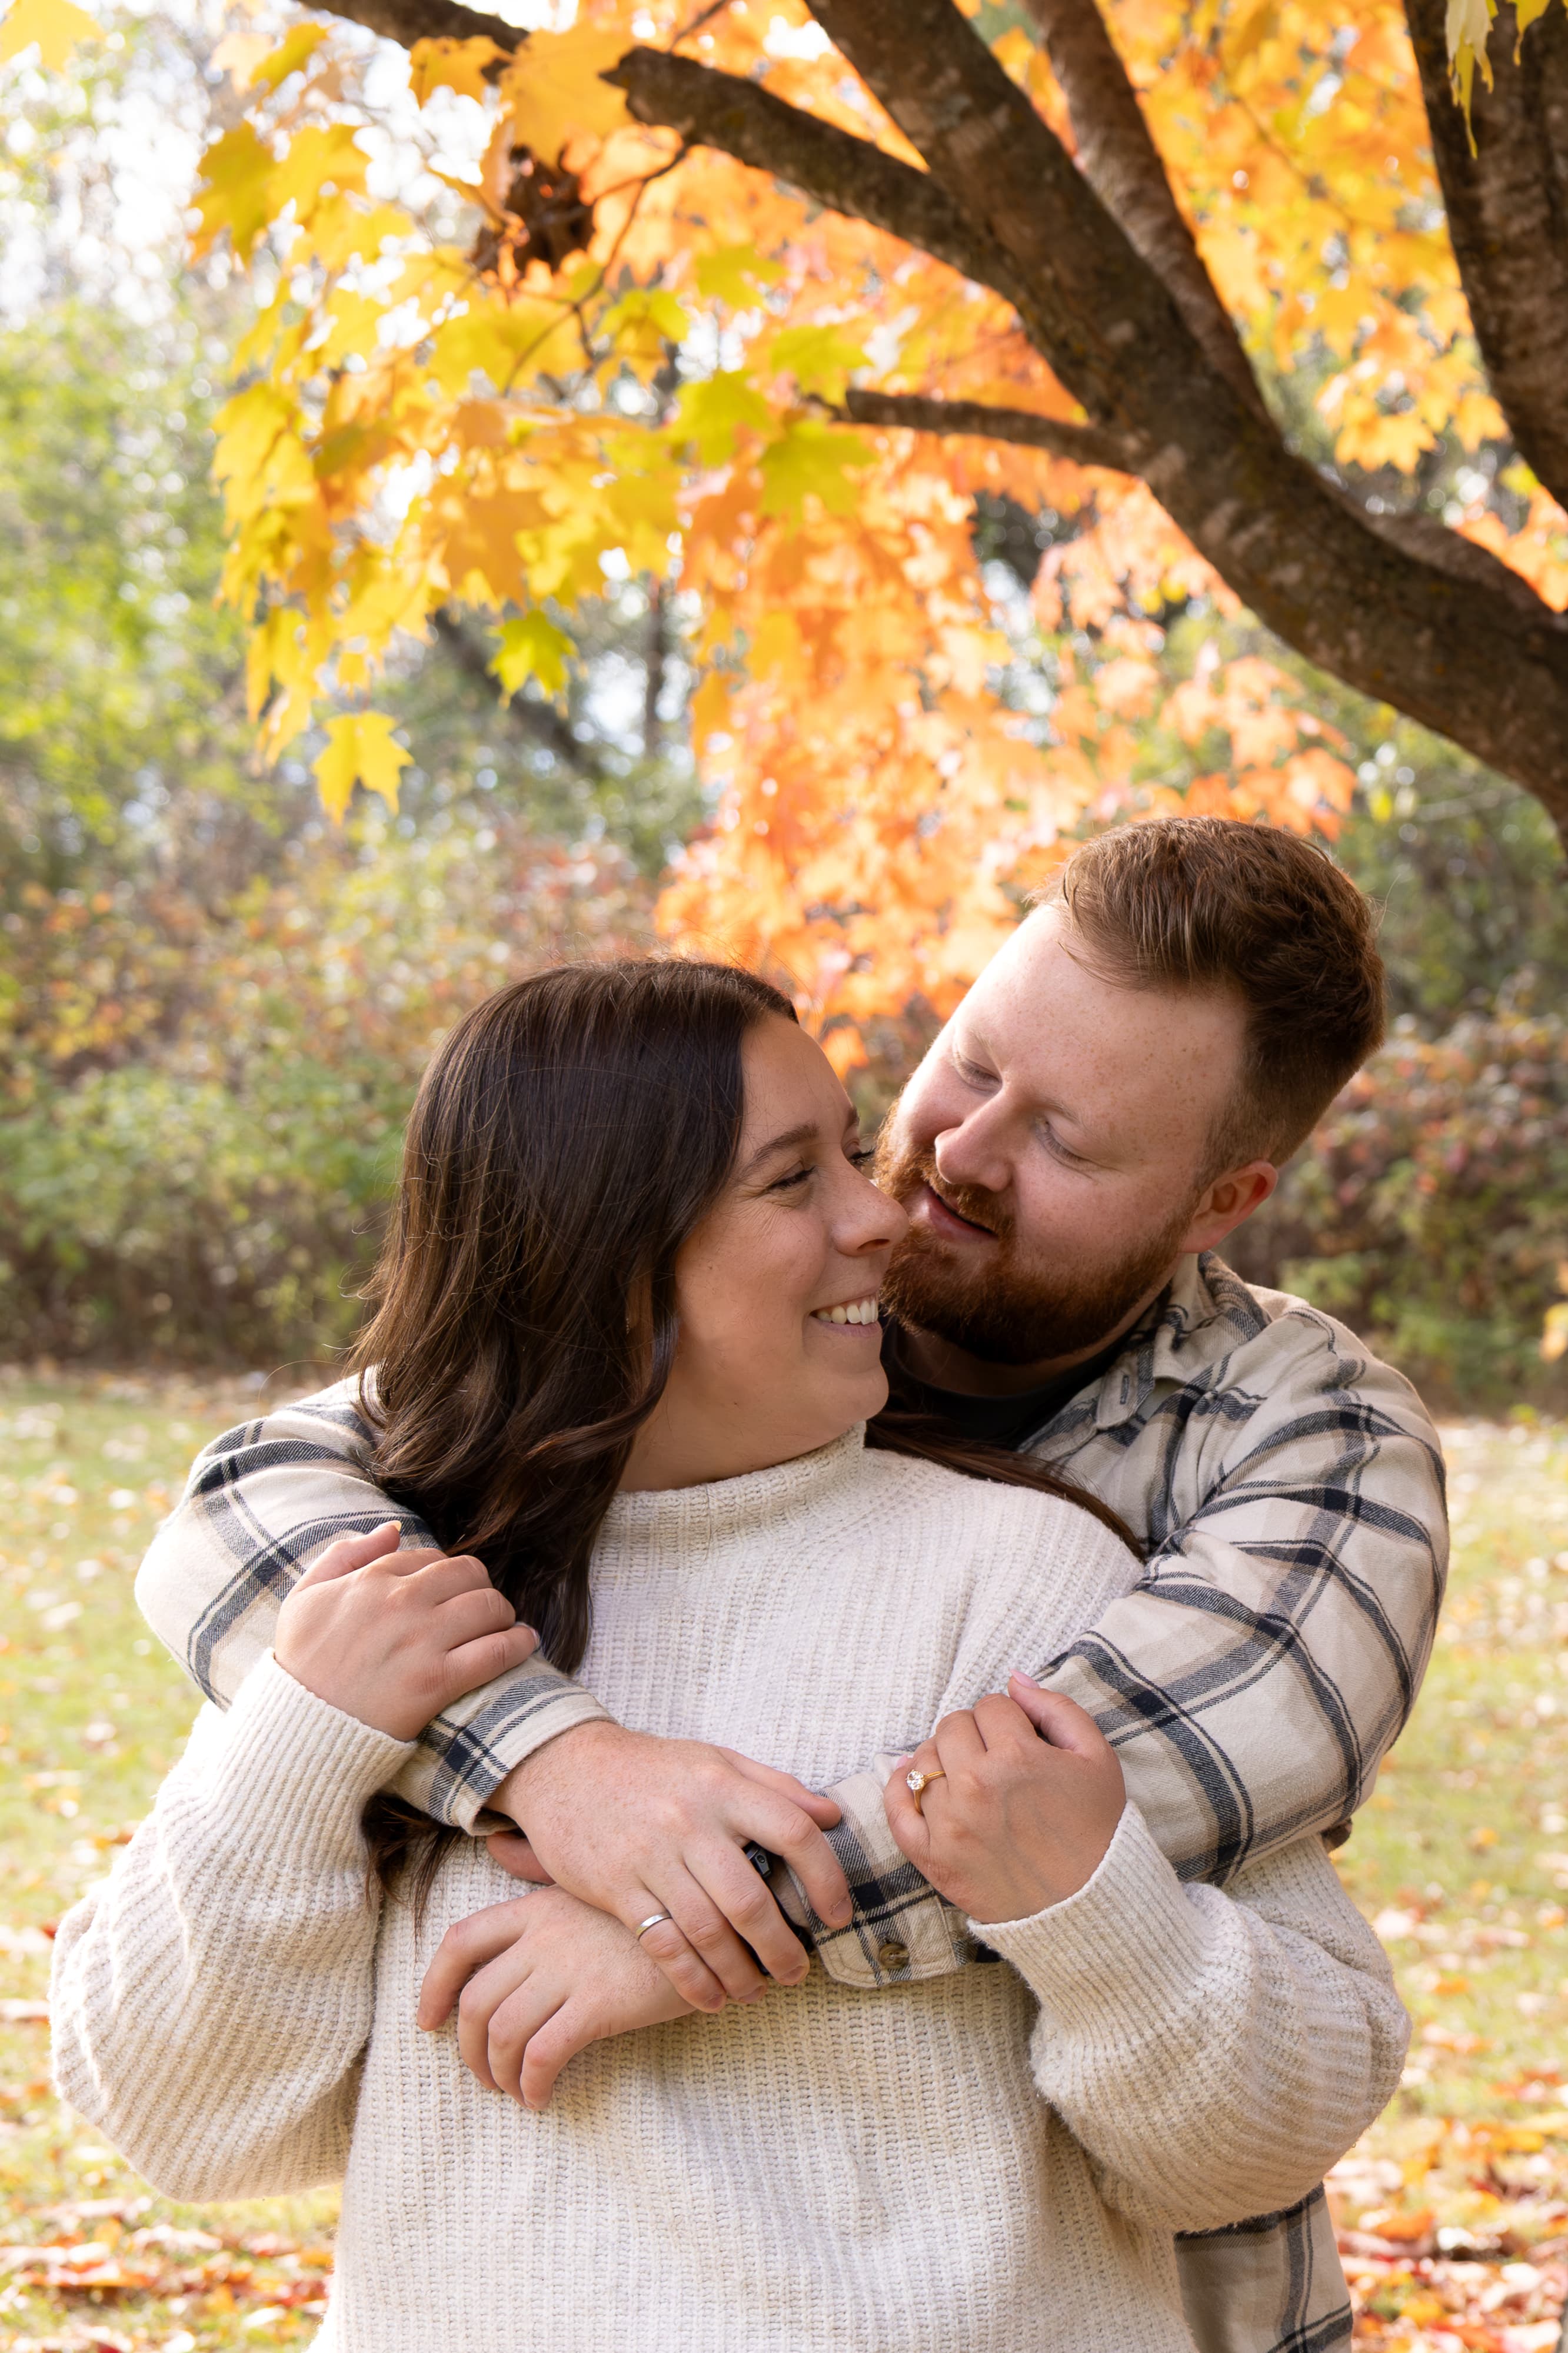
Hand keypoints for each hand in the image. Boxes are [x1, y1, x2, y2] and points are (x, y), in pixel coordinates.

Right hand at [274, 1522, 537, 1741]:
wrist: (297, 1730)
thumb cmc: (300, 1665)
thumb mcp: (305, 1598)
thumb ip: (344, 1554)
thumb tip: (393, 1529)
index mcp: (371, 1579)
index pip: (431, 1556)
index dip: (445, 1574)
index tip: (448, 1593)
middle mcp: (400, 1602)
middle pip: (470, 1574)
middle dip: (480, 1587)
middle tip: (481, 1607)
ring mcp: (421, 1641)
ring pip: (490, 1606)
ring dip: (502, 1613)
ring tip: (502, 1625)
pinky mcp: (436, 1682)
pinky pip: (496, 1651)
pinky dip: (518, 1644)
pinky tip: (524, 1643)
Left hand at [417, 1886, 695, 2108]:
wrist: (714, 1920)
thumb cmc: (656, 1905)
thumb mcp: (593, 1881)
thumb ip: (543, 1869)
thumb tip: (496, 1844)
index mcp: (537, 1905)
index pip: (462, 1940)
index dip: (434, 1985)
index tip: (427, 2022)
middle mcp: (544, 1935)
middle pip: (475, 2000)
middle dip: (468, 2049)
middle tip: (483, 2076)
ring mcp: (569, 1968)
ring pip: (502, 2032)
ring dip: (498, 2073)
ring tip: (514, 2091)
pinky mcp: (598, 2003)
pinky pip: (543, 2054)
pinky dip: (532, 2083)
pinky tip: (542, 2097)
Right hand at [491, 1723, 851, 2013]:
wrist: (566, 1766)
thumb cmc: (653, 1767)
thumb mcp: (716, 1760)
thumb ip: (776, 1786)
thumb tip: (831, 1816)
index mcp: (723, 1785)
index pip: (794, 1832)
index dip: (825, 1878)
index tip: (837, 1914)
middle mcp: (689, 1821)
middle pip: (750, 1898)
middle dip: (781, 1947)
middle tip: (797, 1972)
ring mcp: (650, 1856)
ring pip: (707, 1931)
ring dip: (739, 1972)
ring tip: (756, 1991)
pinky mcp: (616, 1888)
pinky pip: (662, 1944)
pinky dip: (692, 1979)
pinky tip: (711, 1998)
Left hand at [883, 1673, 1124, 1924]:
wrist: (1090, 1907)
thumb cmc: (1097, 1830)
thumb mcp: (1097, 1757)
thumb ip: (1056, 1708)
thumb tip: (1014, 1680)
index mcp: (1017, 1756)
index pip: (991, 1705)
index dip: (1009, 1719)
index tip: (1022, 1740)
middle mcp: (976, 1786)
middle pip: (952, 1726)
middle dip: (976, 1734)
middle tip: (998, 1759)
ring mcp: (949, 1823)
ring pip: (923, 1760)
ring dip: (944, 1760)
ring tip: (971, 1778)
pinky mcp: (932, 1858)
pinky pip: (896, 1808)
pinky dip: (901, 1789)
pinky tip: (919, 1783)